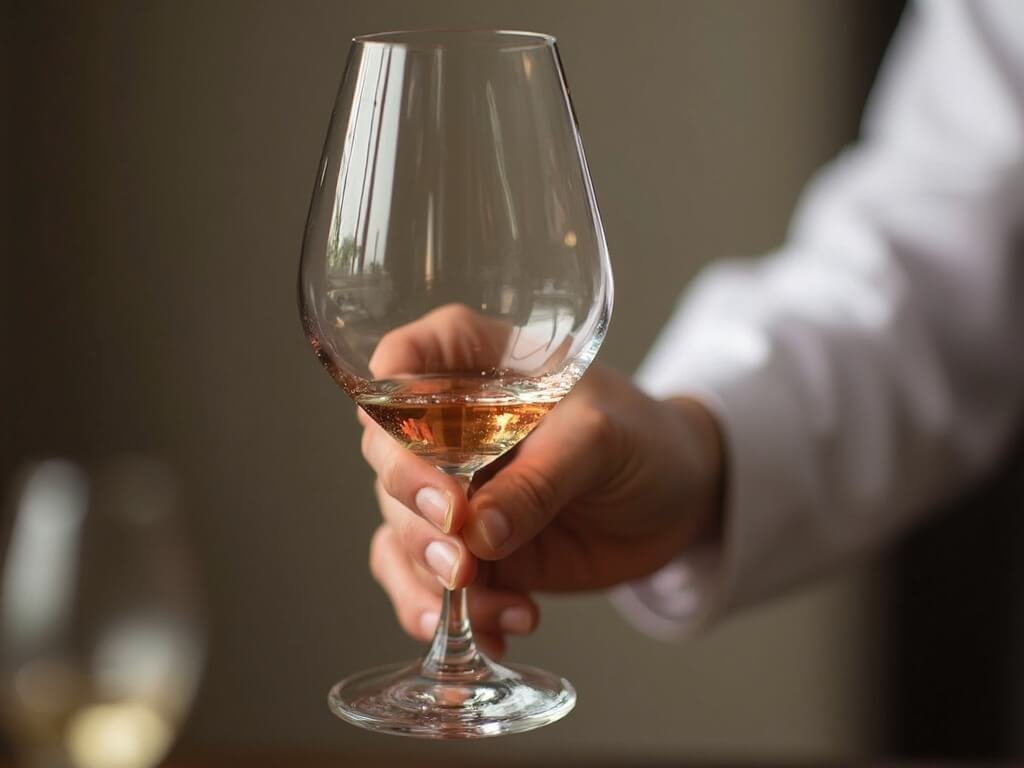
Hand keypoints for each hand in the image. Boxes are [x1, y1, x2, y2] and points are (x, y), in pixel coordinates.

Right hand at [360, 356, 724, 656]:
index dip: (388, 403)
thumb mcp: (602, 442)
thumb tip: (476, 534)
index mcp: (476, 365)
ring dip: (427, 574)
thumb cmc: (643, 440)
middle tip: (458, 549)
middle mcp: (448, 426)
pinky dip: (446, 615)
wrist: (677, 501)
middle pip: (387, 457)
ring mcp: (453, 492)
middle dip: (413, 509)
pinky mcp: (466, 550)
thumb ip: (541, 480)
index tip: (414, 452)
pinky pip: (423, 584)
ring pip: (399, 529)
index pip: (403, 361)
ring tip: (483, 602)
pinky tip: (498, 631)